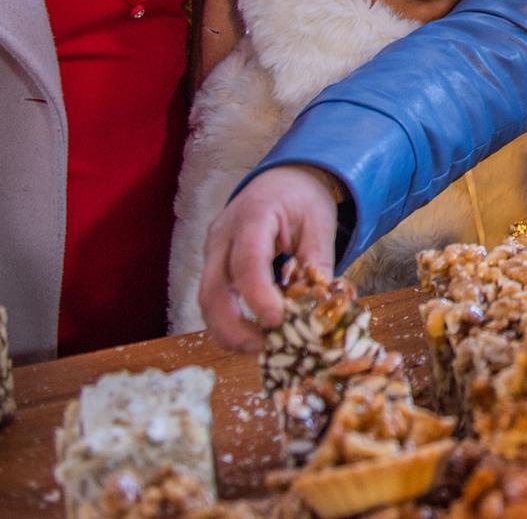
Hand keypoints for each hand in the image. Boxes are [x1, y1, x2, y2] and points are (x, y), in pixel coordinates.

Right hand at [197, 165, 339, 352]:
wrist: (282, 179)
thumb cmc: (302, 199)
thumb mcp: (320, 223)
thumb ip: (317, 263)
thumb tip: (318, 308)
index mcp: (254, 216)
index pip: (247, 262)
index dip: (258, 296)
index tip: (277, 321)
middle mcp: (223, 235)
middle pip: (212, 290)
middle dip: (233, 327)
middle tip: (264, 348)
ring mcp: (213, 251)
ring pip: (206, 301)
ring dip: (229, 331)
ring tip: (262, 347)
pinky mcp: (213, 265)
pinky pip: (214, 298)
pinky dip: (230, 321)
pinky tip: (255, 334)